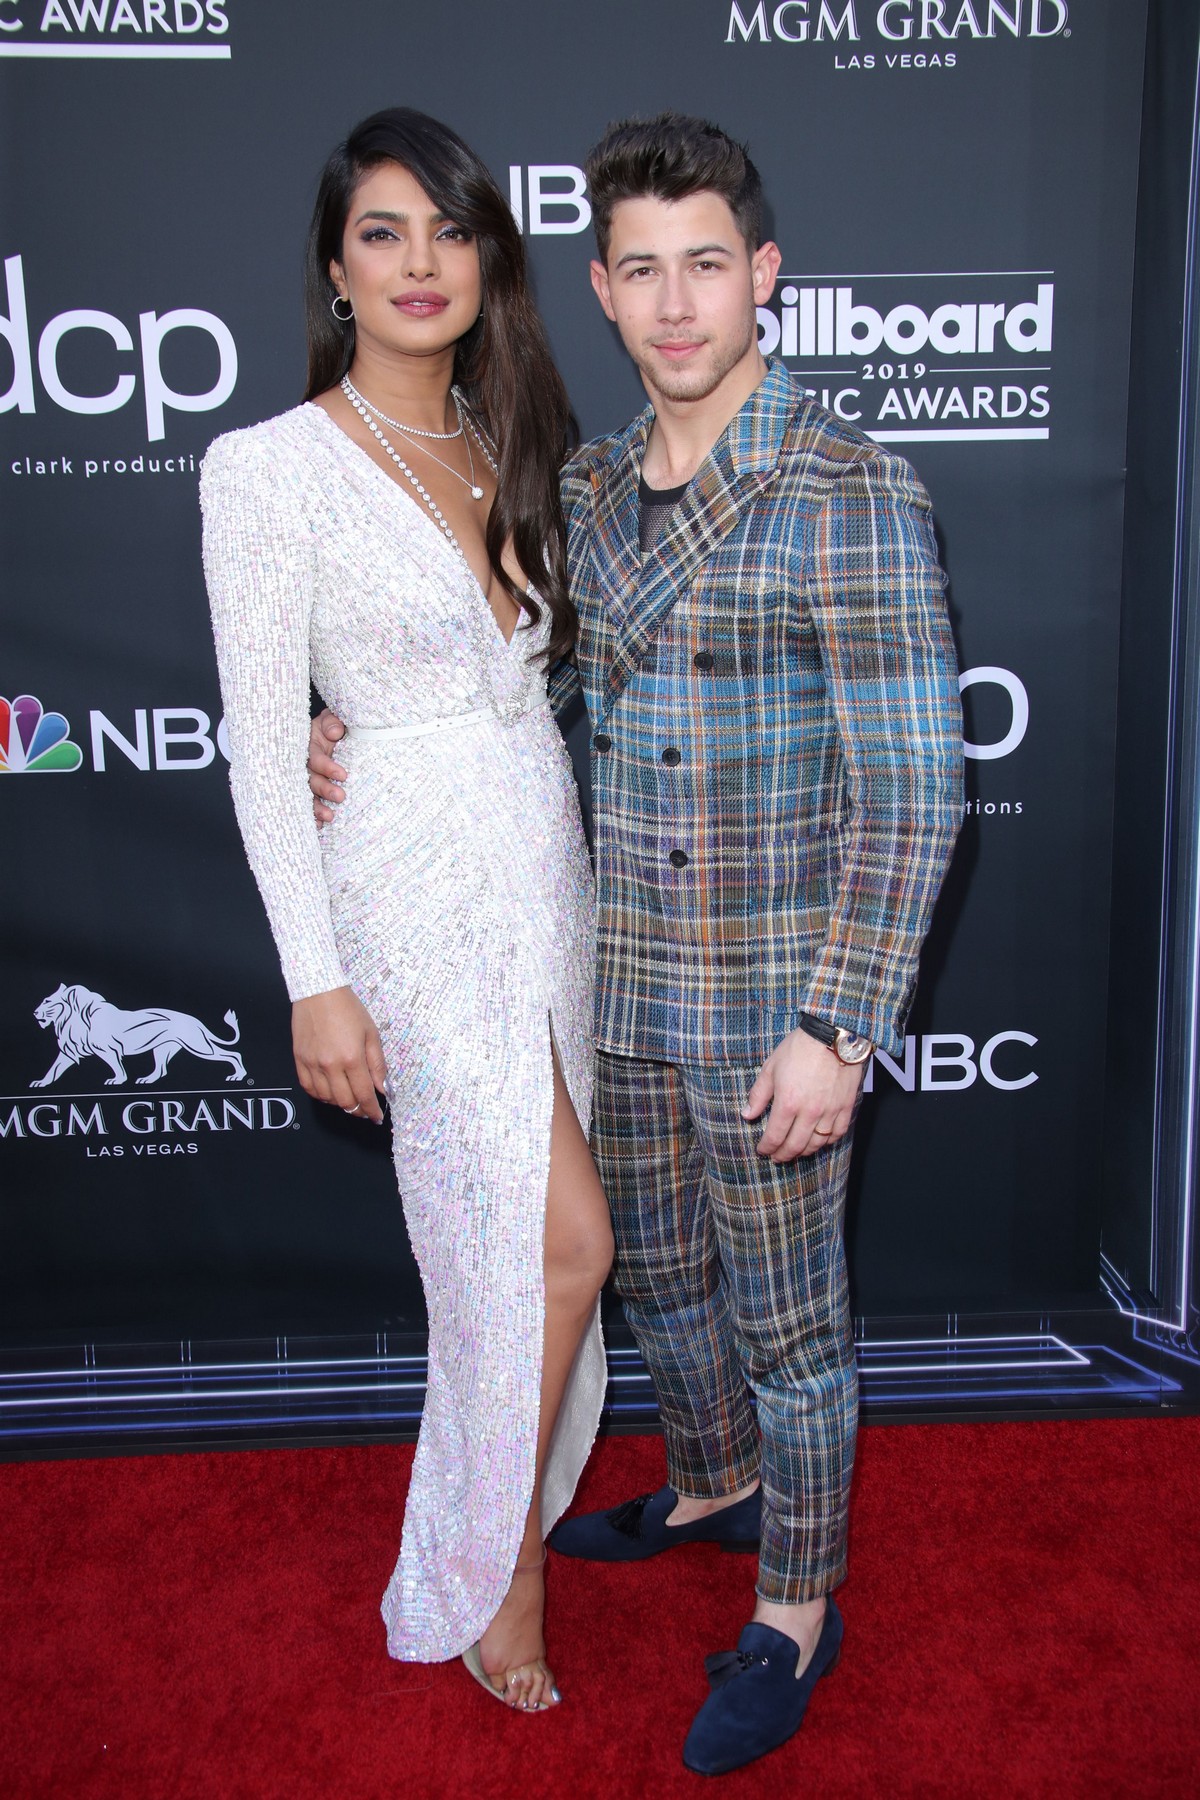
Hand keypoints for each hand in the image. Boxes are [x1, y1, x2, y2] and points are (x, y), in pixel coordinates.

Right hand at [292, 987, 386, 1122]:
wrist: (319, 992)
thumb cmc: (348, 1009)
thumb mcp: (371, 1034)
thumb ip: (377, 1064)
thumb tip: (382, 1088)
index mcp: (352, 1058)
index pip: (364, 1094)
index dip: (372, 1110)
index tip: (377, 1117)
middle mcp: (330, 1065)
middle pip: (345, 1102)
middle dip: (358, 1111)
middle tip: (365, 1110)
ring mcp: (312, 1064)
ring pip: (326, 1098)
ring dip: (340, 1104)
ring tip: (350, 1099)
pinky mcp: (299, 1060)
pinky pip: (309, 1088)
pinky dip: (321, 1096)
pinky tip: (330, 1092)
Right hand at [308, 708, 347, 824]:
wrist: (328, 734)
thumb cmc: (330, 728)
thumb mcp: (331, 720)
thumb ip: (332, 723)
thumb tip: (335, 732)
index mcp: (308, 748)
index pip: (315, 758)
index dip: (327, 767)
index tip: (343, 775)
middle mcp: (303, 766)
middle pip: (310, 780)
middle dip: (325, 789)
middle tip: (341, 797)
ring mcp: (304, 780)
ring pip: (307, 795)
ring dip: (317, 808)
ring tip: (330, 817)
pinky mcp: (308, 792)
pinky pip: (307, 806)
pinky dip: (312, 817)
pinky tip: (318, 828)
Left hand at [742, 1028, 864, 1161]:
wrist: (833, 1035)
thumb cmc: (800, 1048)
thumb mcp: (771, 1067)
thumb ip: (759, 1095)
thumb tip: (747, 1115)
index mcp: (788, 1103)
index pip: (775, 1136)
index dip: (767, 1148)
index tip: (762, 1150)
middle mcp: (809, 1112)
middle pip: (795, 1145)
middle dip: (783, 1155)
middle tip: (777, 1157)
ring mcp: (830, 1111)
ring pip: (817, 1143)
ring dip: (804, 1151)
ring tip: (796, 1151)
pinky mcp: (846, 1107)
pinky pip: (837, 1133)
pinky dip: (827, 1141)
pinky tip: (819, 1140)